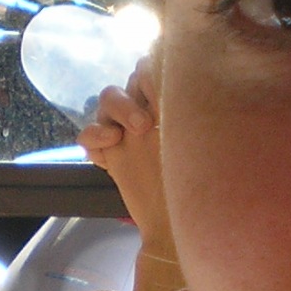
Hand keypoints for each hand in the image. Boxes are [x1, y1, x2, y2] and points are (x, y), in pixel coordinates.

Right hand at [79, 65, 179, 290]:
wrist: (179, 220)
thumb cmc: (202, 181)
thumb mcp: (201, 145)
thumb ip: (192, 117)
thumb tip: (197, 88)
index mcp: (170, 102)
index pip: (154, 69)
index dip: (152, 75)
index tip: (162, 97)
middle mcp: (147, 108)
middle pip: (131, 80)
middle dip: (131, 99)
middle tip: (145, 126)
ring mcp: (125, 129)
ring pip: (107, 101)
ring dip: (115, 112)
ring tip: (119, 136)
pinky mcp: (108, 151)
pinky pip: (88, 135)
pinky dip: (93, 138)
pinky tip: (106, 152)